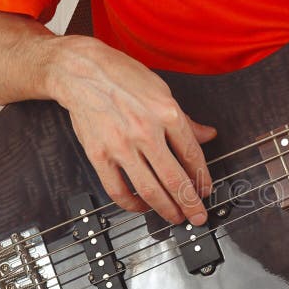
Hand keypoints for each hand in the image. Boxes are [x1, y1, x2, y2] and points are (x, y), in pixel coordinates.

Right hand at [47, 36, 215, 224]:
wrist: (79, 71)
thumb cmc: (121, 76)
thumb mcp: (162, 90)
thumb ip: (185, 119)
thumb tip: (208, 135)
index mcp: (167, 114)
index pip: (192, 156)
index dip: (203, 179)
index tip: (206, 191)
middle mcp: (146, 132)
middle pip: (175, 179)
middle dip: (191, 204)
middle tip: (198, 217)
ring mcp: (121, 146)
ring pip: (150, 190)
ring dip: (167, 209)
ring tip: (176, 217)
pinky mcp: (99, 155)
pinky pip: (118, 190)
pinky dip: (132, 204)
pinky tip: (142, 207)